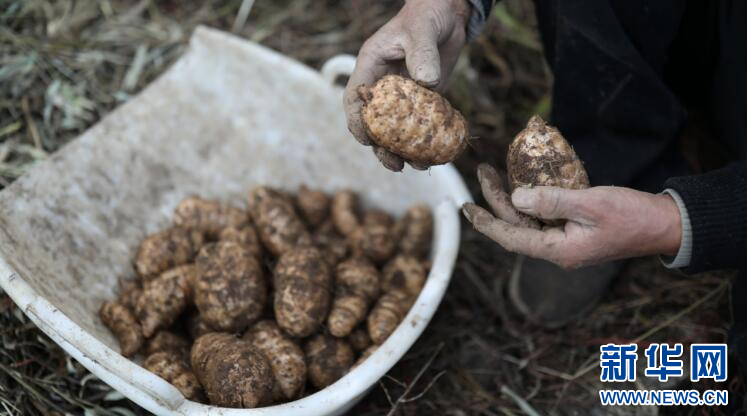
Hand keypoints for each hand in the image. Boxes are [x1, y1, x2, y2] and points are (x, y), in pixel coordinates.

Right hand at [344, 0, 470, 170]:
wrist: (448, 15)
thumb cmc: (428, 15)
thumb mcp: (422, 31)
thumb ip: (422, 54)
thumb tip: (426, 84)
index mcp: (371, 67)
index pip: (354, 100)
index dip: (357, 123)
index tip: (367, 141)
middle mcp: (383, 85)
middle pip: (374, 124)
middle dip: (382, 148)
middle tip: (396, 165)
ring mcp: (403, 95)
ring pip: (397, 130)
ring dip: (406, 151)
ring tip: (420, 165)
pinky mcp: (423, 100)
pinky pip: (421, 125)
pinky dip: (427, 141)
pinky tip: (437, 154)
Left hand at [462, 164, 681, 268]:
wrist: (665, 225)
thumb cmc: (632, 215)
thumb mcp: (591, 203)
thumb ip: (552, 201)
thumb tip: (516, 199)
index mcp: (559, 250)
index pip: (510, 237)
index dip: (485, 222)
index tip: (465, 207)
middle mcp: (558, 249)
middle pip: (516, 225)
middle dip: (496, 199)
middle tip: (484, 171)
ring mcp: (566, 241)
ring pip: (528, 220)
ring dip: (511, 198)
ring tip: (495, 173)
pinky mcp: (574, 231)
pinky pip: (544, 216)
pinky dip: (531, 199)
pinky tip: (523, 182)